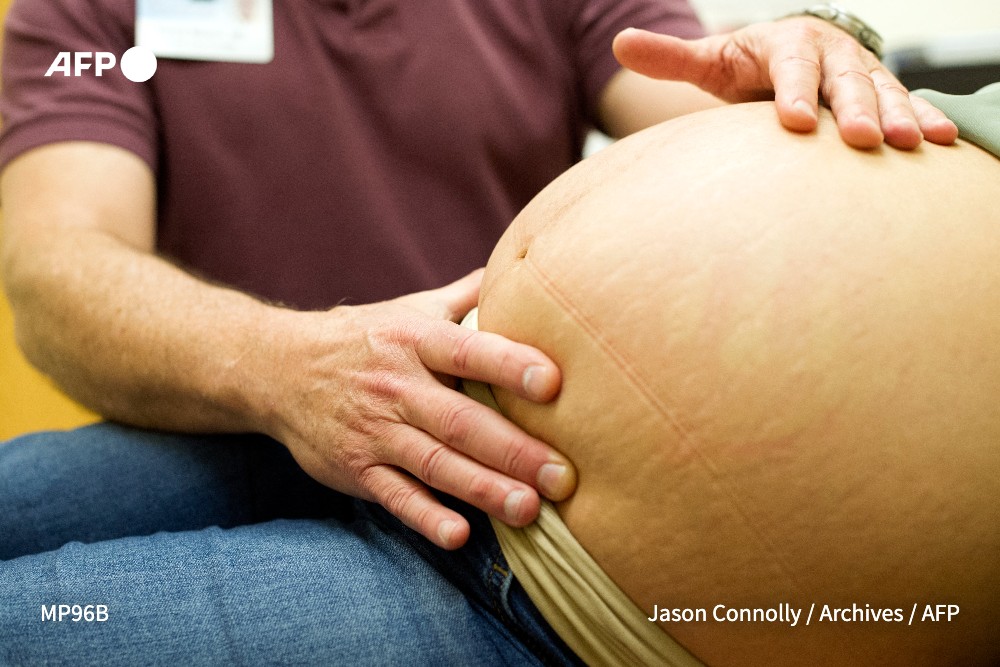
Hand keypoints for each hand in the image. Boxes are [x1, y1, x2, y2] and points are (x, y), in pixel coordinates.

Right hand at [265, 269, 575, 549]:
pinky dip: (425, 516)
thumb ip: (466, 296)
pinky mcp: (357, 468)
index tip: (553, 383)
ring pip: (434, 463)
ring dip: (482, 489)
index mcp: (415, 340)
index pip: (467, 350)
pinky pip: (395, 496)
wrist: (278, 369)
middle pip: (460, 420)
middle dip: (513, 450)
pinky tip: (459, 535)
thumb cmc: (363, 338)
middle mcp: (397, 385)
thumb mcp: (409, 308)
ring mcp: (375, 430)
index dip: (509, 365)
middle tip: (562, 476)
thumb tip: (524, 265)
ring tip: (528, 510)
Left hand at [612, 20, 958, 149]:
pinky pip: (908, 103)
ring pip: (883, 92)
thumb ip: (672, 58)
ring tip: (912, 143)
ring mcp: (861, 73)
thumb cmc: (747, 67)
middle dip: (855, 108)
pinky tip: (942, 141)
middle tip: (861, 140)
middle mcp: (830, 55)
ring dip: (899, 116)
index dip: (793, 92)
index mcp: (787, 44)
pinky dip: (926, 119)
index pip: (790, 68)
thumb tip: (621, 42)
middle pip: (845, 81)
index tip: (793, 122)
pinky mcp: (884, 93)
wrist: (792, 59)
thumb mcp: (712, 62)